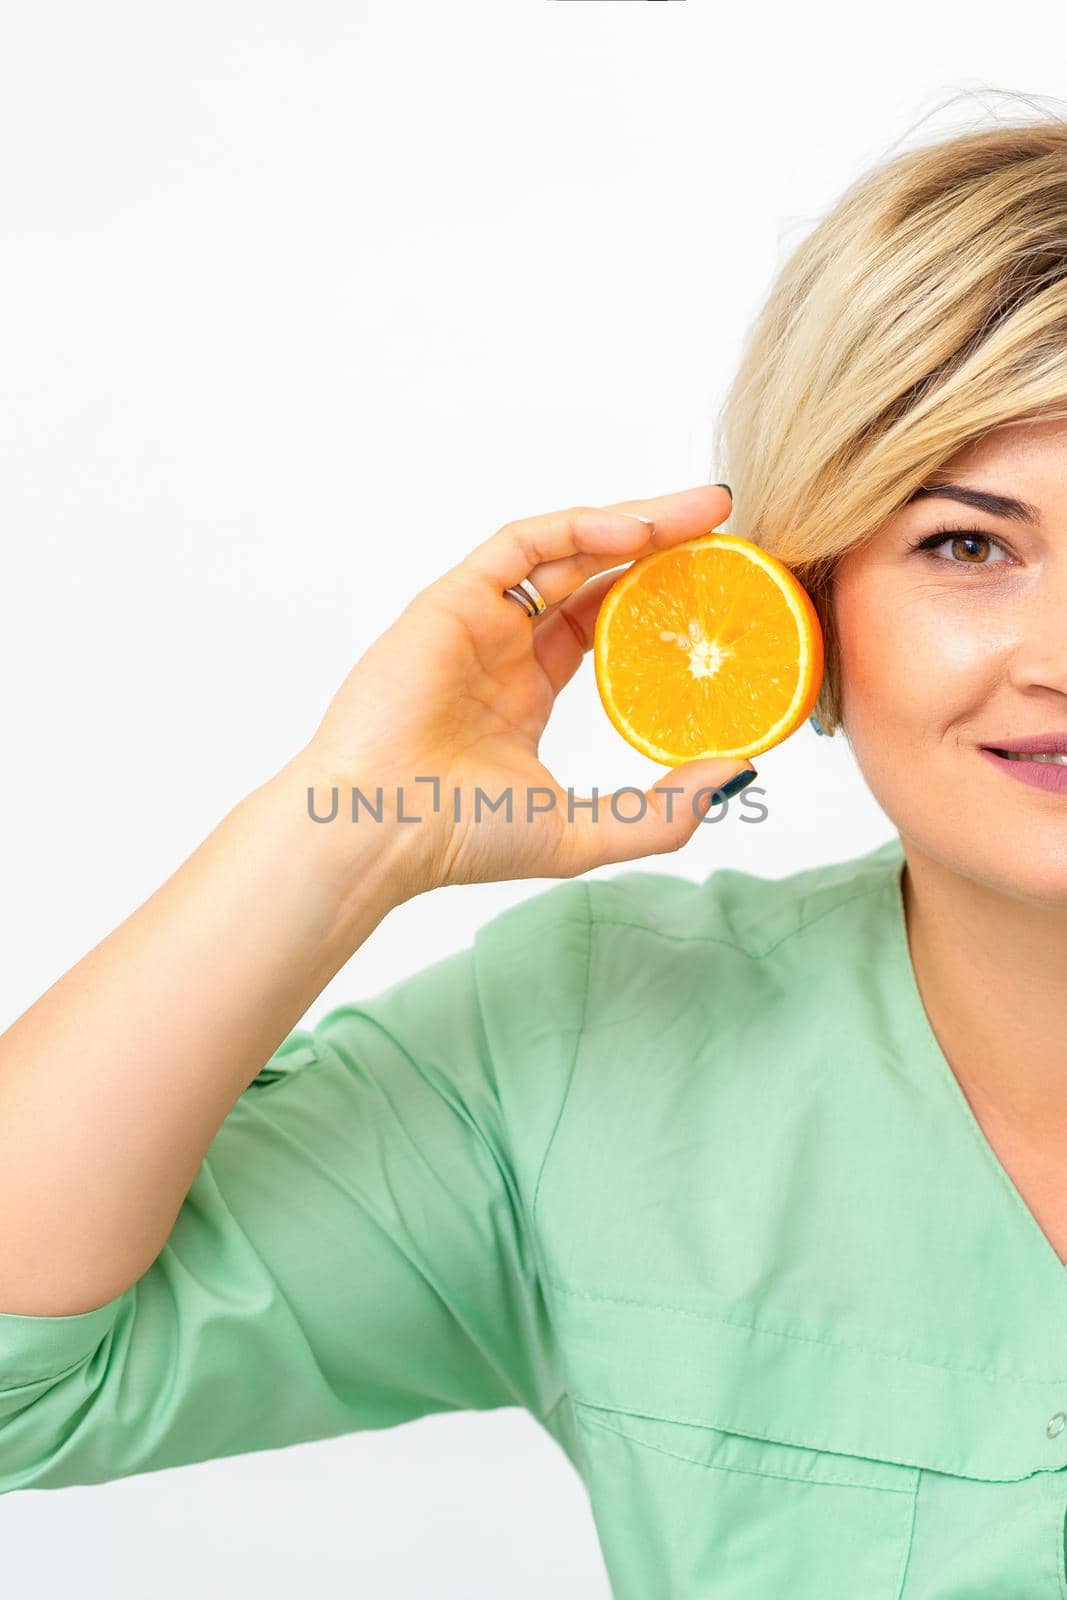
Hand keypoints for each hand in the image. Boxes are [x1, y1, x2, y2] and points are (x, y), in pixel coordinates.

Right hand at [300, 484, 754, 893]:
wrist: (377, 830)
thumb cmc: (458, 836)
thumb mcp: (582, 833)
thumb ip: (663, 812)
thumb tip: (739, 774)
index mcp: (526, 693)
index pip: (606, 627)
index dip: (663, 603)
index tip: (726, 593)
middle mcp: (503, 649)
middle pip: (595, 575)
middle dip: (663, 546)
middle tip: (728, 528)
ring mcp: (478, 621)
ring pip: (565, 549)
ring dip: (635, 521)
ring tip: (703, 510)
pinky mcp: (452, 599)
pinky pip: (521, 544)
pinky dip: (579, 528)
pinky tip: (637, 530)